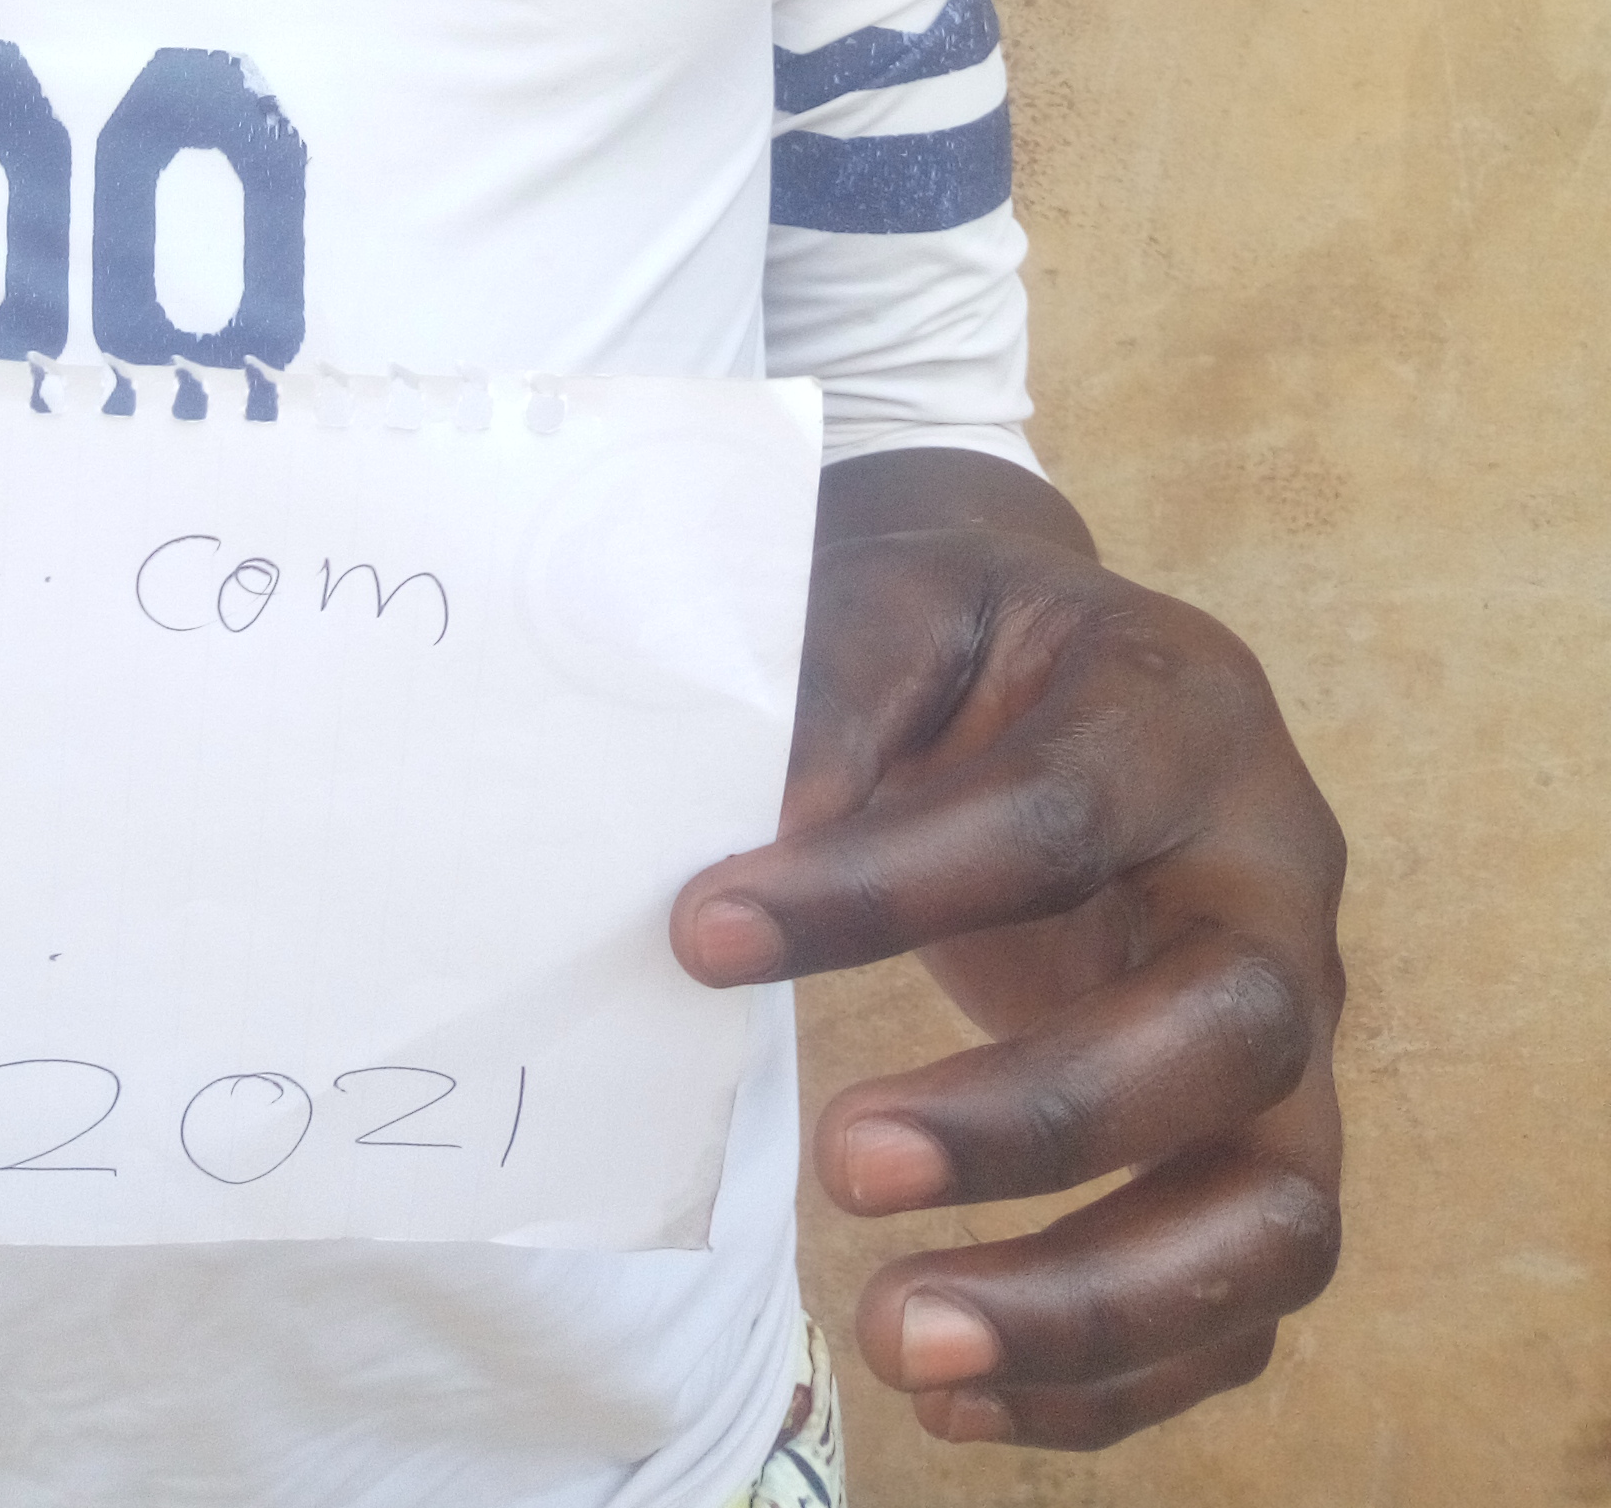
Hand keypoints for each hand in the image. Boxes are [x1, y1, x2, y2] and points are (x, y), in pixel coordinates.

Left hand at [672, 451, 1345, 1450]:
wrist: (1042, 659)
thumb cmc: (953, 634)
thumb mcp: (894, 595)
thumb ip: (836, 694)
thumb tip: (771, 840)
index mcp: (1185, 713)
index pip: (1055, 817)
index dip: (880, 888)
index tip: (700, 934)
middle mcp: (1277, 879)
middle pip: (1226, 1029)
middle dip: (1035, 1121)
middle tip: (839, 1163)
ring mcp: (1292, 1030)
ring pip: (1276, 1211)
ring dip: (1096, 1303)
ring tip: (898, 1338)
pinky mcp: (1262, 1143)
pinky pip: (1239, 1302)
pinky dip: (1115, 1376)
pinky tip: (955, 1396)